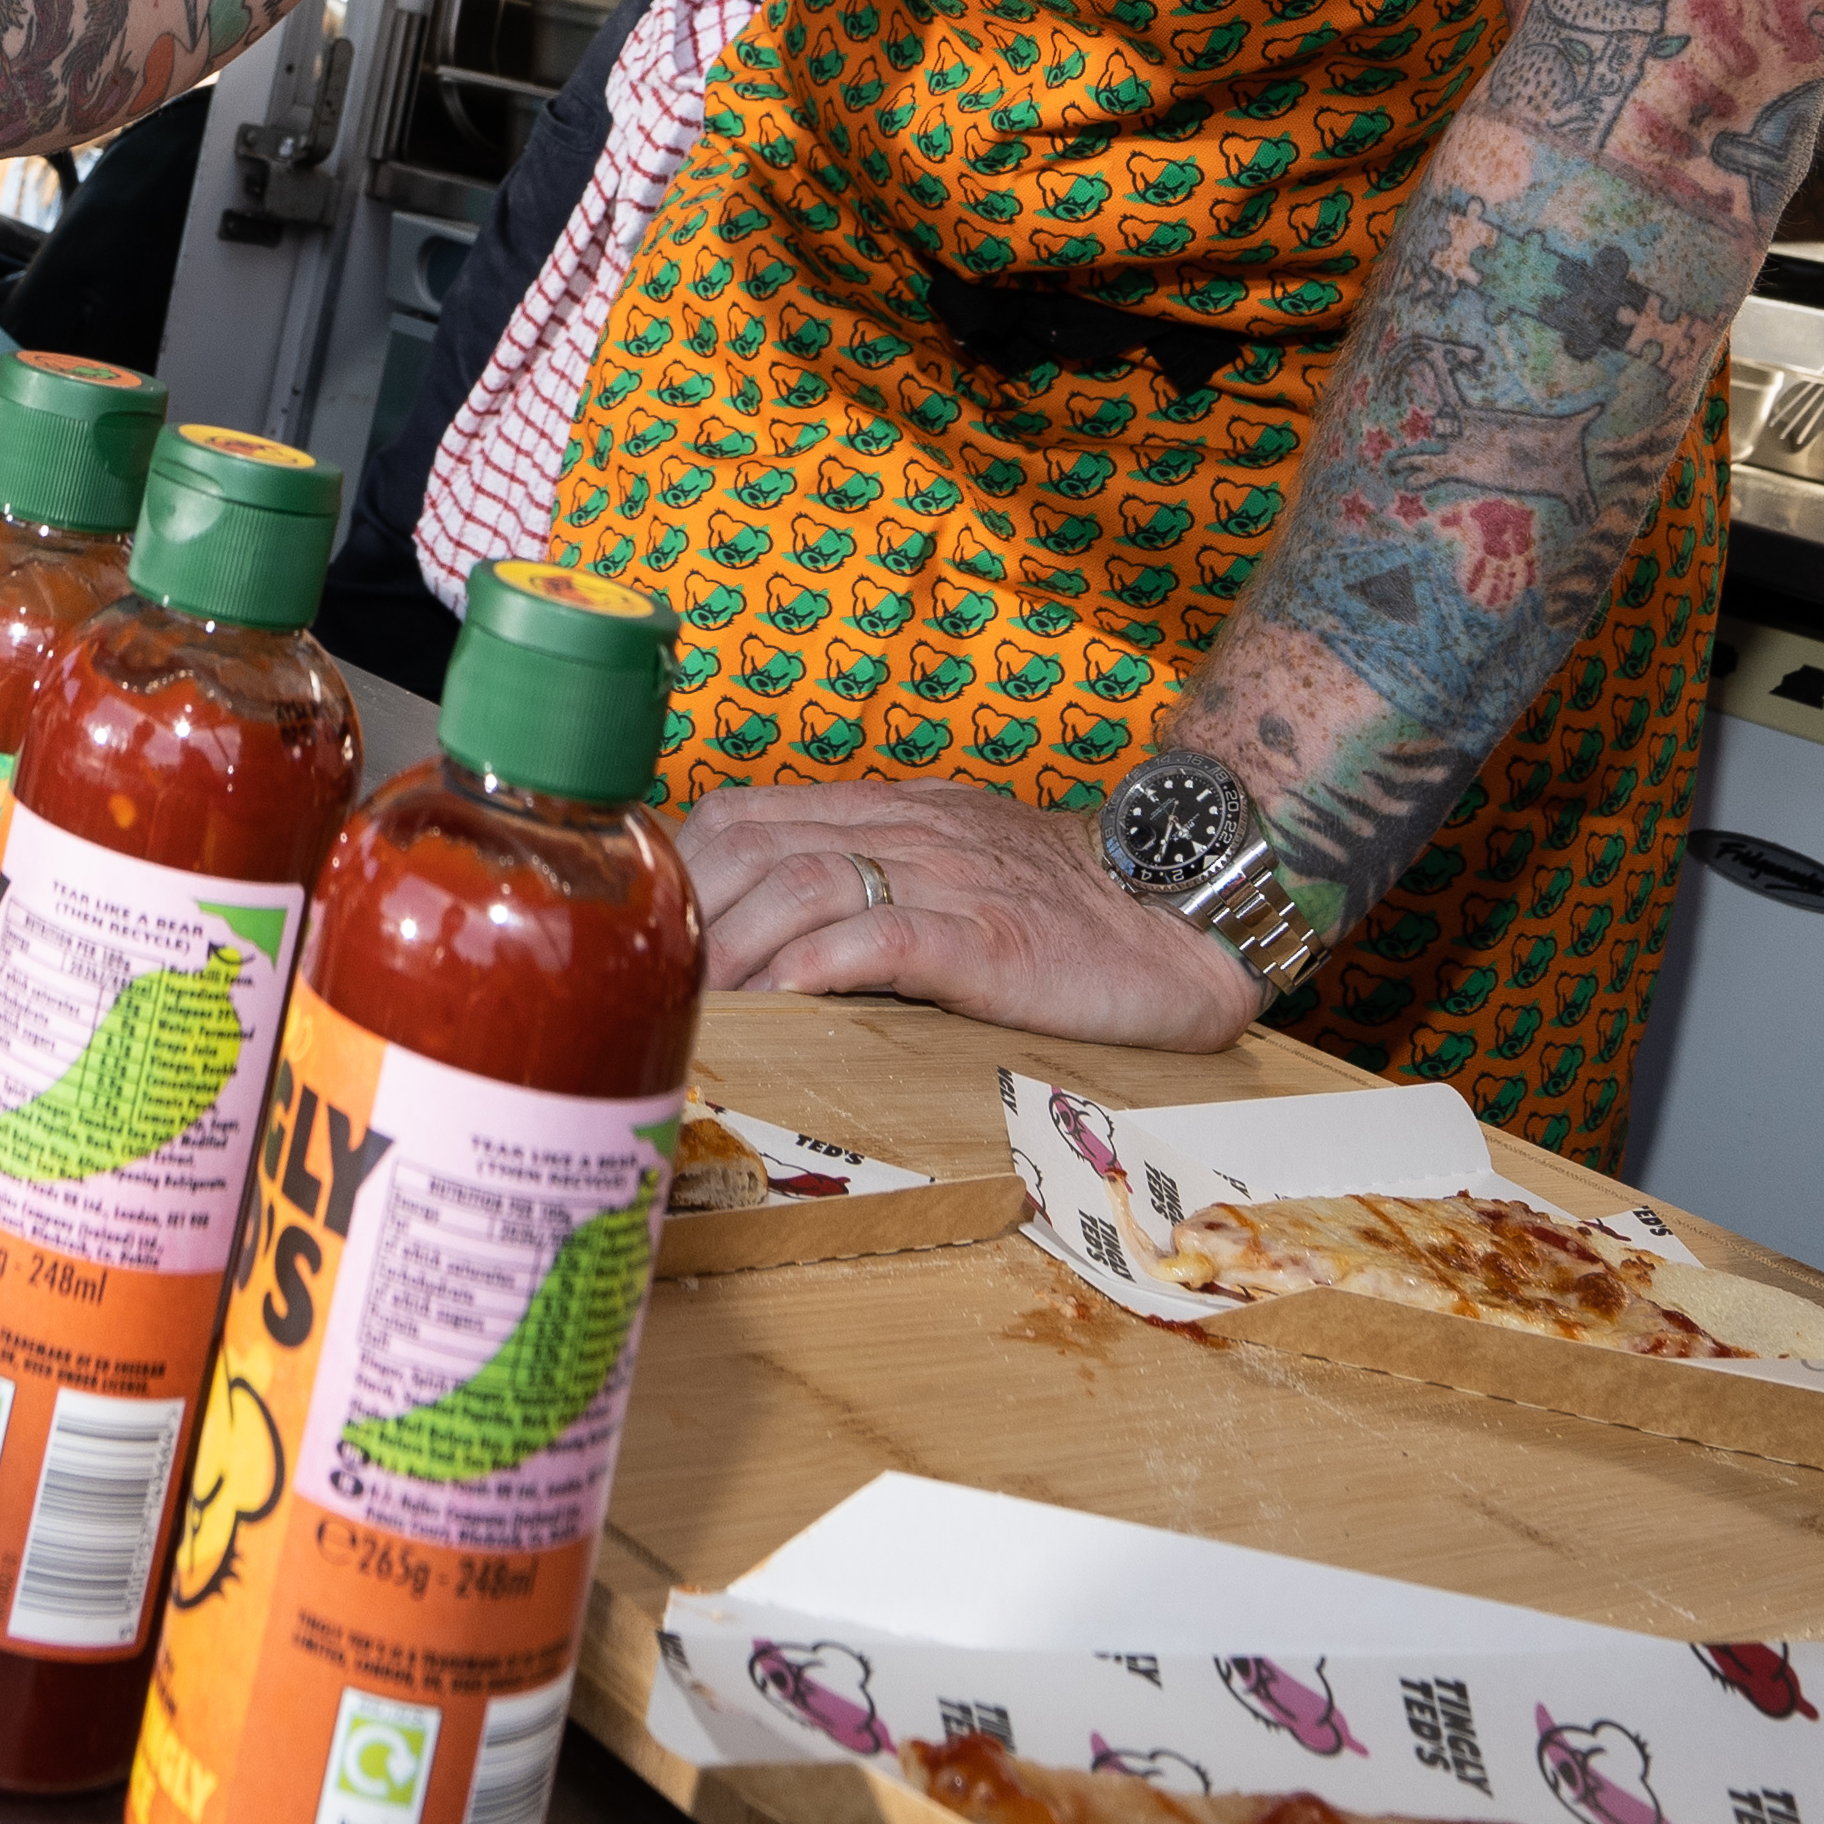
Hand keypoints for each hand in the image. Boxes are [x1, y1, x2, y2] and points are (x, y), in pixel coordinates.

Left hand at [676, 778, 1263, 1048]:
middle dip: (682, 912)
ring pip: (800, 885)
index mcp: (895, 814)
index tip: (634, 926)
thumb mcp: (959, 874)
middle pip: (753, 844)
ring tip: (688, 1011)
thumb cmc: (1075, 912)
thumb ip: (880, 885)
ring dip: (729, 949)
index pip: (748, 812)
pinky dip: (813, 967)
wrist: (1189, 913)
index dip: (678, 864)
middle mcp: (909, 832)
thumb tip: (775, 943)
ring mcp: (948, 879)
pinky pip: (880, 936)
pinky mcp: (989, 938)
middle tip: (639, 982)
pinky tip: (775, 1005)